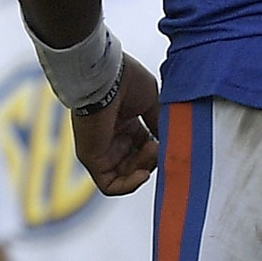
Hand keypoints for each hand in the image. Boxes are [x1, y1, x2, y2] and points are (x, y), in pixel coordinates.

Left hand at [71, 54, 159, 196]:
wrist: (106, 75)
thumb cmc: (125, 79)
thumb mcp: (152, 102)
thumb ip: (160, 124)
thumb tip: (170, 142)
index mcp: (125, 121)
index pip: (144, 148)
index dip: (159, 150)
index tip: (170, 142)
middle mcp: (112, 135)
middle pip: (137, 163)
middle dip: (153, 159)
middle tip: (160, 144)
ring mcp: (100, 147)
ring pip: (127, 174)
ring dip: (145, 167)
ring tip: (152, 148)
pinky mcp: (90, 157)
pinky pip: (109, 185)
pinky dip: (128, 185)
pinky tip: (143, 173)